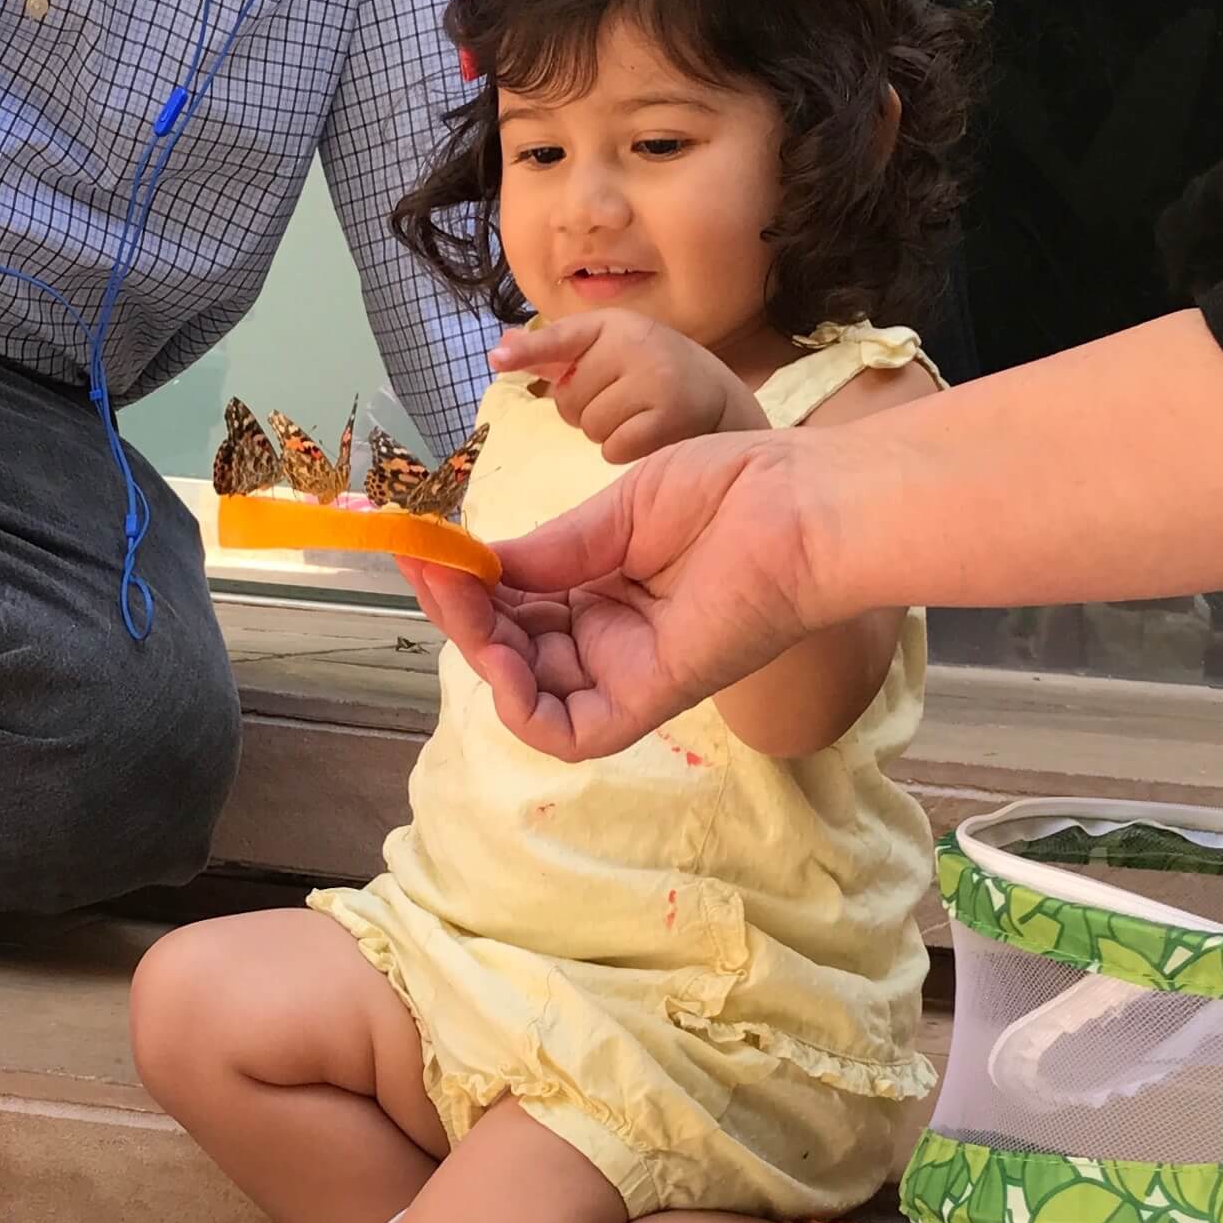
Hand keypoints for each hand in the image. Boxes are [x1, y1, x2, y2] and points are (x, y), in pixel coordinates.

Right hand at [397, 427, 845, 759]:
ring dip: (479, 649)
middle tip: (426, 564)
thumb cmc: (731, 490)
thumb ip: (548, 551)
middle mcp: (611, 640)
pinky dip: (521, 704)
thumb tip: (476, 567)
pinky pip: (570, 732)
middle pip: (511, 651)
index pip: (515, 609)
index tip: (422, 547)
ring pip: (528, 692)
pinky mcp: (649, 698)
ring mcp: (628, 672)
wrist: (801, 503)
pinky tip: (497, 655)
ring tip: (458, 595)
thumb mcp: (616, 515)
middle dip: (460, 614)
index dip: (464, 587)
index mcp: (605, 593)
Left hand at [488, 312, 769, 462]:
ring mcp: (653, 378)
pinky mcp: (668, 415)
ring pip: (590, 427)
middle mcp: (633, 344)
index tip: (496, 359)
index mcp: (613, 325)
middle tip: (622, 402)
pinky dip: (625, 451)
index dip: (528, 352)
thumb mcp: (610, 351)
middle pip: (569, 400)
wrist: (720, 398)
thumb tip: (501, 350)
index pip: (562, 339)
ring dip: (607, 433)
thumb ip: (559, 354)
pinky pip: (613, 448)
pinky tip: (649, 435)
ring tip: (638, 416)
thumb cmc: (653, 374)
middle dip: (587, 411)